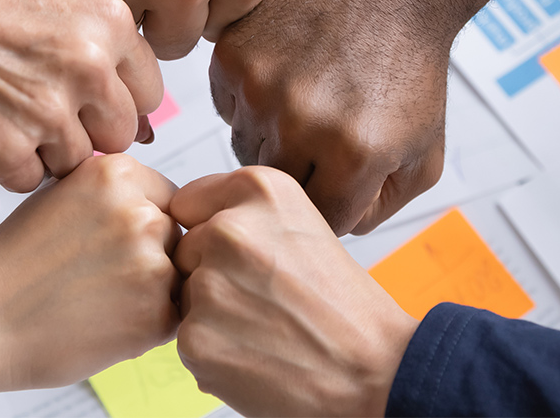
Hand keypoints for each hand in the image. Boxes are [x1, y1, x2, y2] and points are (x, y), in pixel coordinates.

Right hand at [0, 0, 161, 192]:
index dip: (109, 102)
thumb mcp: (54, 14)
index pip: (147, 93)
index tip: (75, 92)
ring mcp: (49, 110)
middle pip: (120, 136)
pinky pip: (30, 181)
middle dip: (83, 132)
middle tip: (33, 106)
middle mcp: (89, 64)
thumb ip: (103, 61)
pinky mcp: (8, 150)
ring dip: (41, 151)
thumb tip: (148, 127)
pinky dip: (4, 165)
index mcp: (109, 22)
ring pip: (76, 164)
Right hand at [0, 154, 182, 393]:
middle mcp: (142, 213)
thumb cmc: (13, 264)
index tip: (109, 247)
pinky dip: (144, 327)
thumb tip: (167, 204)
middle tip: (96, 280)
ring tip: (95, 303)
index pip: (168, 198)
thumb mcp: (61, 197)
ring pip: (179, 279)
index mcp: (118, 175)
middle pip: (177, 238)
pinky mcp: (156, 316)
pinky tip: (99, 324)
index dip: (142, 227)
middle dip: (150, 259)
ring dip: (151, 294)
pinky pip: (172, 318)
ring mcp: (153, 266)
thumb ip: (115, 194)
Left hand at [170, 167, 417, 416]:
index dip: (212, 236)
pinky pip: (187, 342)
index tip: (244, 258)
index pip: (189, 205)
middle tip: (265, 301)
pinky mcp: (197, 337)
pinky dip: (214, 355)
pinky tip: (257, 356)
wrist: (375, 370)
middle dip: (210, 277)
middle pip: (184, 254)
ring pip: (185, 299)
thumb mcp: (302, 227)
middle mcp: (228, 228)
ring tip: (266, 330)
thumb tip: (188, 225)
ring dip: (212, 318)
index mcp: (259, 190)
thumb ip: (243, 216)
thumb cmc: (343, 307)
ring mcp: (209, 284)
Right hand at [209, 0, 559, 234]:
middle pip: (274, 188)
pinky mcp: (232, 54)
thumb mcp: (421, 155)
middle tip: (322, 135)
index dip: (330, 202)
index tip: (339, 176)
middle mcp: (301, 126)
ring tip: (307, 98)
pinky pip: (225, 105)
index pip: (317, 220)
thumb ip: (377, 208)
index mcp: (353, 157)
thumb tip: (325, 231)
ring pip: (243, 148)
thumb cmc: (413, 67)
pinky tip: (286, 72)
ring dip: (270, 135)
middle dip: (299, 171)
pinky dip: (249, 98)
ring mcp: (260, 88)